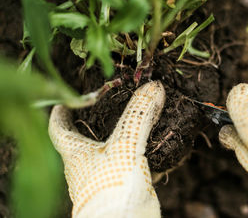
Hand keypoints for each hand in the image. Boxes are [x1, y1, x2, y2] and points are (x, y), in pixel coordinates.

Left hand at [49, 81, 164, 217]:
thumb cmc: (112, 187)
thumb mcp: (126, 144)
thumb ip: (139, 115)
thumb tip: (153, 87)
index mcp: (76, 154)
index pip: (60, 131)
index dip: (61, 115)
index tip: (64, 103)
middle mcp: (85, 168)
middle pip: (83, 143)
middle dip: (92, 127)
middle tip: (103, 111)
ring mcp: (103, 180)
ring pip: (109, 156)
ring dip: (120, 142)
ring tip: (135, 127)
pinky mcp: (121, 190)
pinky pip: (130, 170)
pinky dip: (141, 159)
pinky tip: (157, 153)